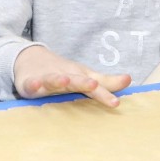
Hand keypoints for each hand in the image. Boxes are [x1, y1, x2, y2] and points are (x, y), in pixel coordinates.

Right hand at [12, 45, 131, 107]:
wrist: (31, 58)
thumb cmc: (64, 71)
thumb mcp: (85, 75)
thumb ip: (106, 82)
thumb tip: (129, 80)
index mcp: (78, 76)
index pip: (94, 86)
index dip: (104, 93)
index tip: (116, 102)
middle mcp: (65, 76)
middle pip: (75, 80)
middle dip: (83, 83)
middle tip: (92, 85)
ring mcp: (47, 78)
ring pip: (53, 80)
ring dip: (59, 80)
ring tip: (65, 81)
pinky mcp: (30, 82)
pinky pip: (31, 84)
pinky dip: (34, 84)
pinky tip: (36, 85)